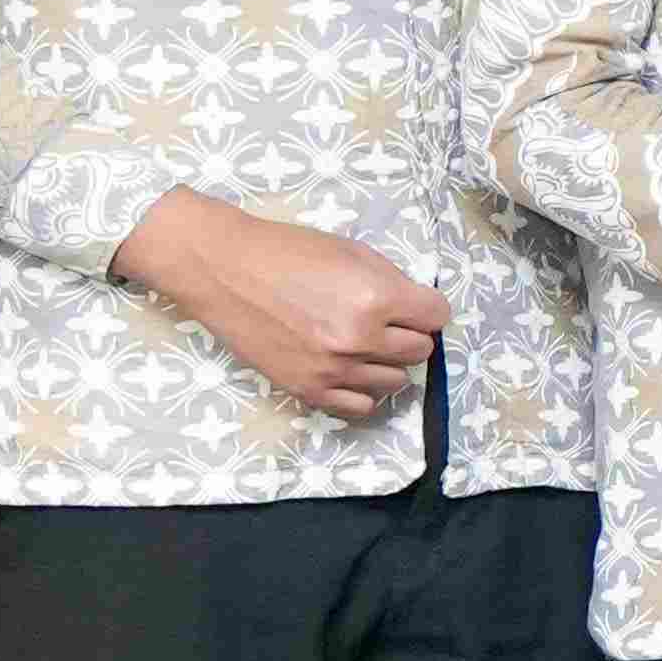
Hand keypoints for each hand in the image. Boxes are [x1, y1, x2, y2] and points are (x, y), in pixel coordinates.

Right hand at [117, 191, 445, 420]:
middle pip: (419, 351)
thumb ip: (394, 283)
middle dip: (409, 334)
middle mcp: (359, 339)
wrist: (224, 270)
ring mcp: (333, 369)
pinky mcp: (306, 389)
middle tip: (385, 322)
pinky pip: (360, 407)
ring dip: (387, 362)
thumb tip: (420, 309)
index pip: (438, 317)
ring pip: (395, 381)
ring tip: (363, 344)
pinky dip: (363, 391)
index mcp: (376, 299)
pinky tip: (351, 371)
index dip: (427, 308)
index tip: (413, 305)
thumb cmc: (288, 253)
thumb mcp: (355, 253)